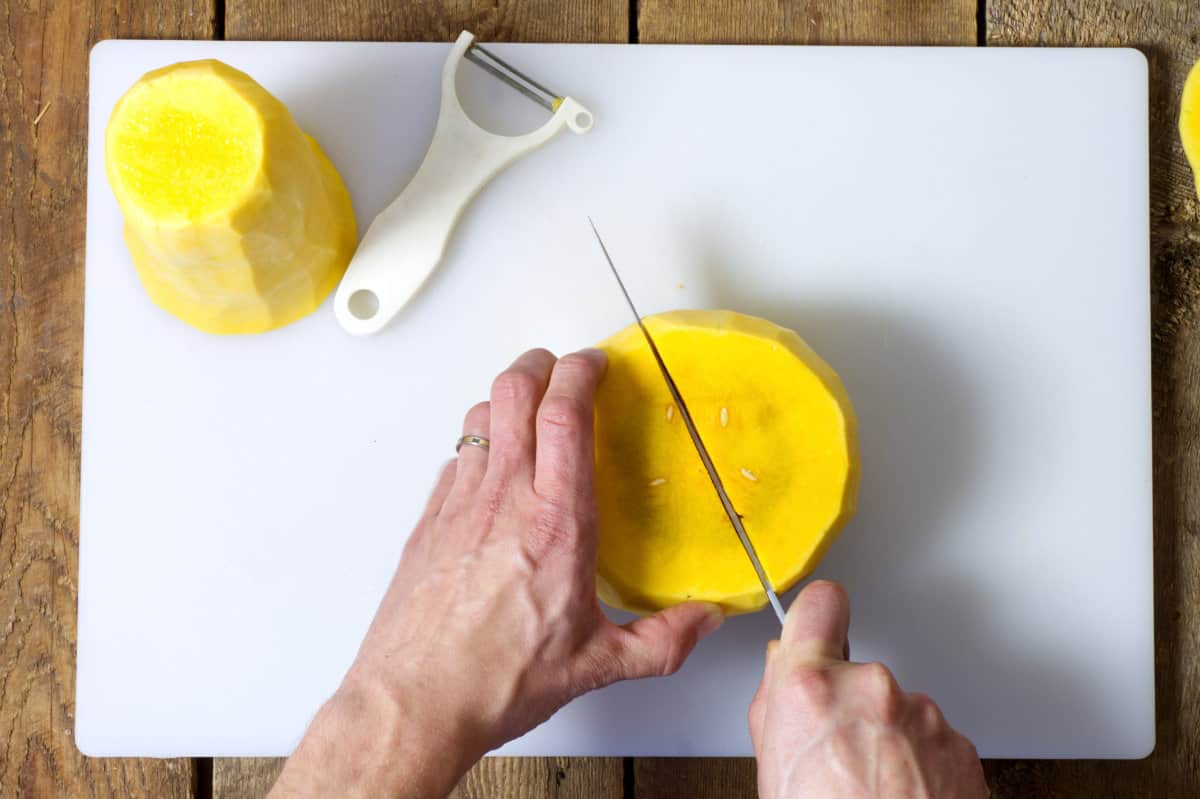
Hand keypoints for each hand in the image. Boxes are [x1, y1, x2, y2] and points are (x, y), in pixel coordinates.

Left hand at [272, 348, 723, 797]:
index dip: (581, 372)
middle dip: (540, 363)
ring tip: (527, 406)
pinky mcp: (429, 521)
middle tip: (561, 368)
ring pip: (479, 415)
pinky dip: (477, 443)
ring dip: (505, 397)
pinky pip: (455, 457)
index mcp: (556, 521)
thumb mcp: (596, 664)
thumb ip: (662, 641)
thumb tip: (703, 622)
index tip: (595, 364)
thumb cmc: (496, 680)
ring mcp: (460, 504)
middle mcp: (505, 498)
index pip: (566, 413)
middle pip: (514, 390)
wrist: (413, 702)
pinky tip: (490, 467)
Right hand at [749, 581, 987, 798]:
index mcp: (812, 688)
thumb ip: (775, 706)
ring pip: (896, 709)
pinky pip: (931, 739)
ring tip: (872, 790)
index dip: (817, 618)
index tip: (818, 625)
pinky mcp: (959, 744)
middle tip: (837, 756)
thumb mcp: (769, 769)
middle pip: (856, 673)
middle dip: (849, 705)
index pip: (820, 604)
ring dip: (887, 738)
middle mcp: (871, 688)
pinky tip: (903, 798)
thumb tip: (783, 671)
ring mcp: (922, 715)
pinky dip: (920, 764)